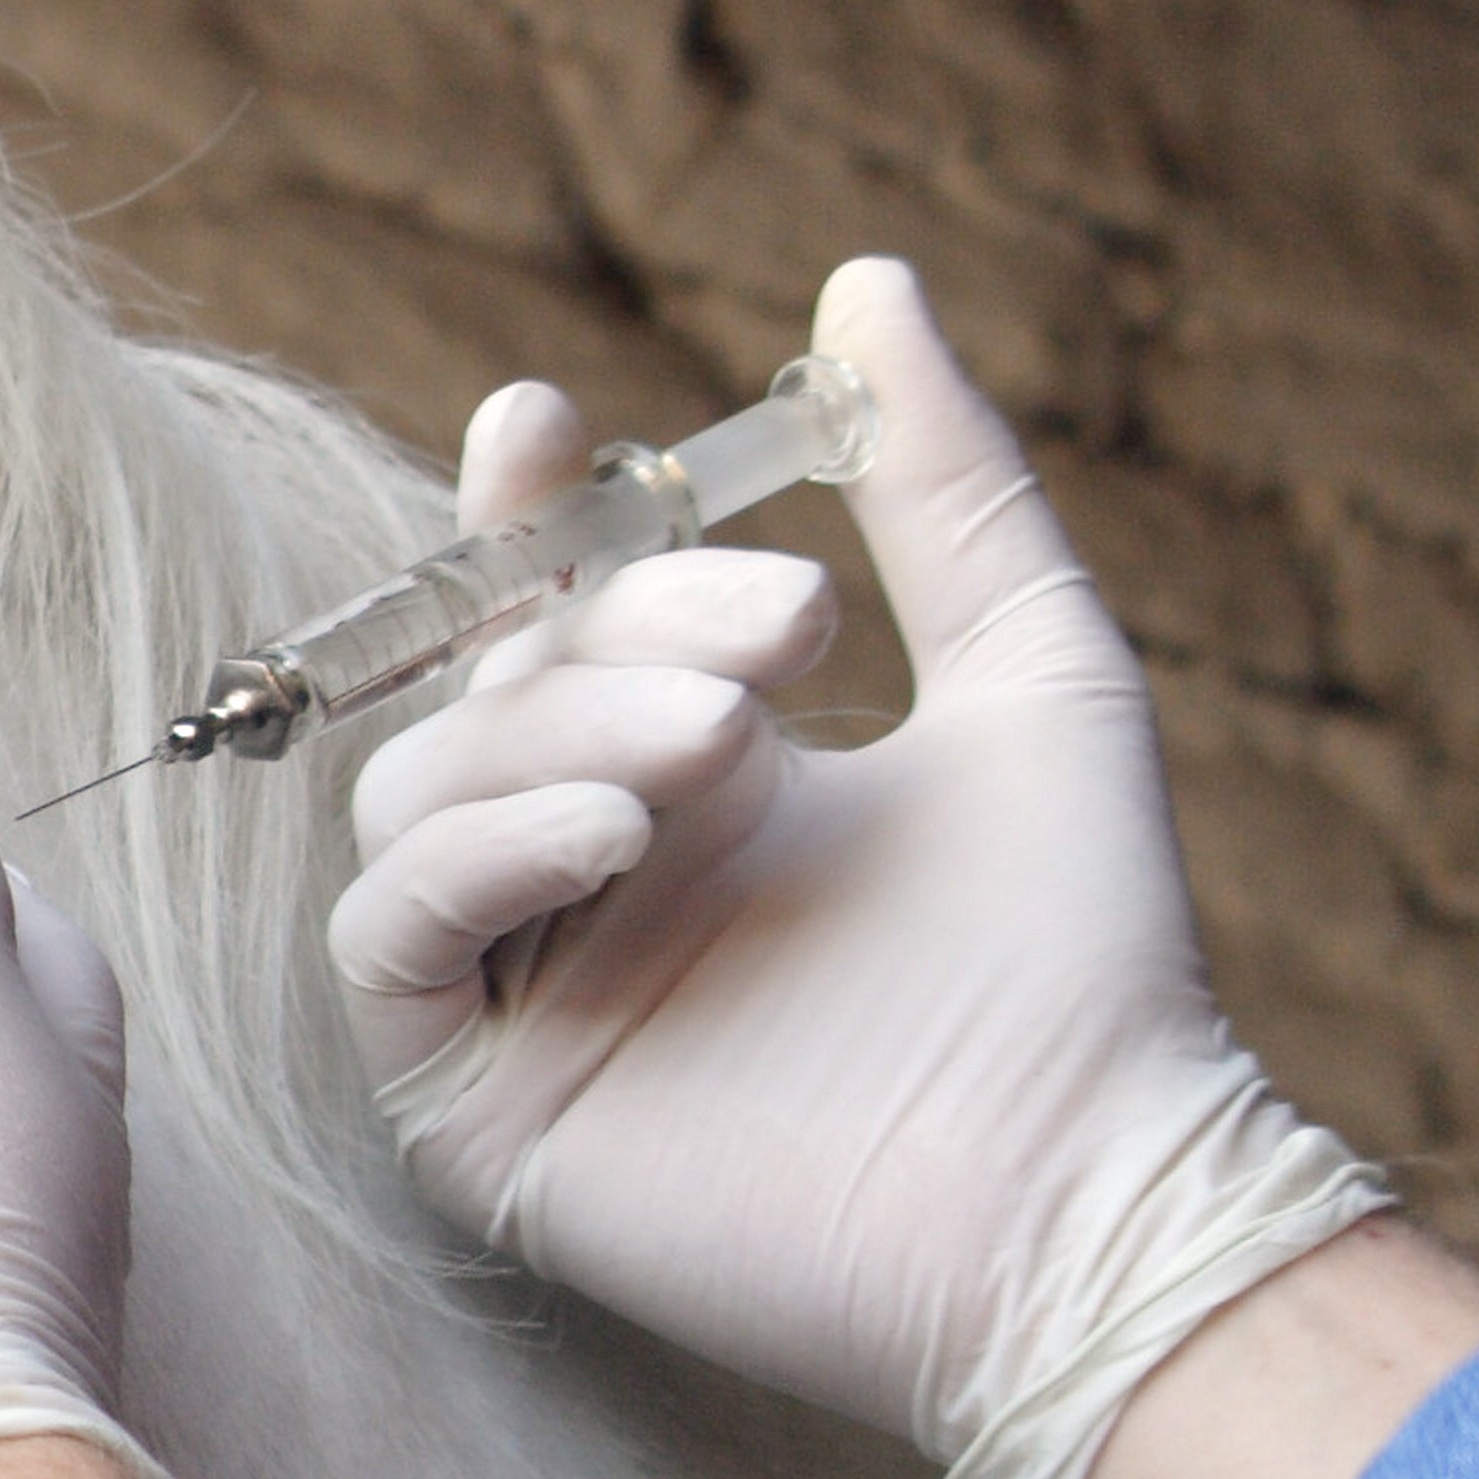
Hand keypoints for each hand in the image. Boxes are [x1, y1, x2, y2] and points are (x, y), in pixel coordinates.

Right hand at [329, 259, 1389, 1478]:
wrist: (1093, 1198)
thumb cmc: (1087, 956)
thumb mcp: (1035, 664)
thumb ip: (948, 477)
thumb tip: (867, 279)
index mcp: (692, 773)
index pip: (539, 617)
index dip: (512, 514)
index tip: (544, 422)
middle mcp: (590, 871)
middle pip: (479, 688)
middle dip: (597, 630)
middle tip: (783, 634)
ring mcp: (527, 988)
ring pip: (417, 798)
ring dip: (550, 736)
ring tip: (726, 751)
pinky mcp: (480, 1108)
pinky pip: (386, 941)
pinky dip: (473, 860)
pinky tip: (616, 839)